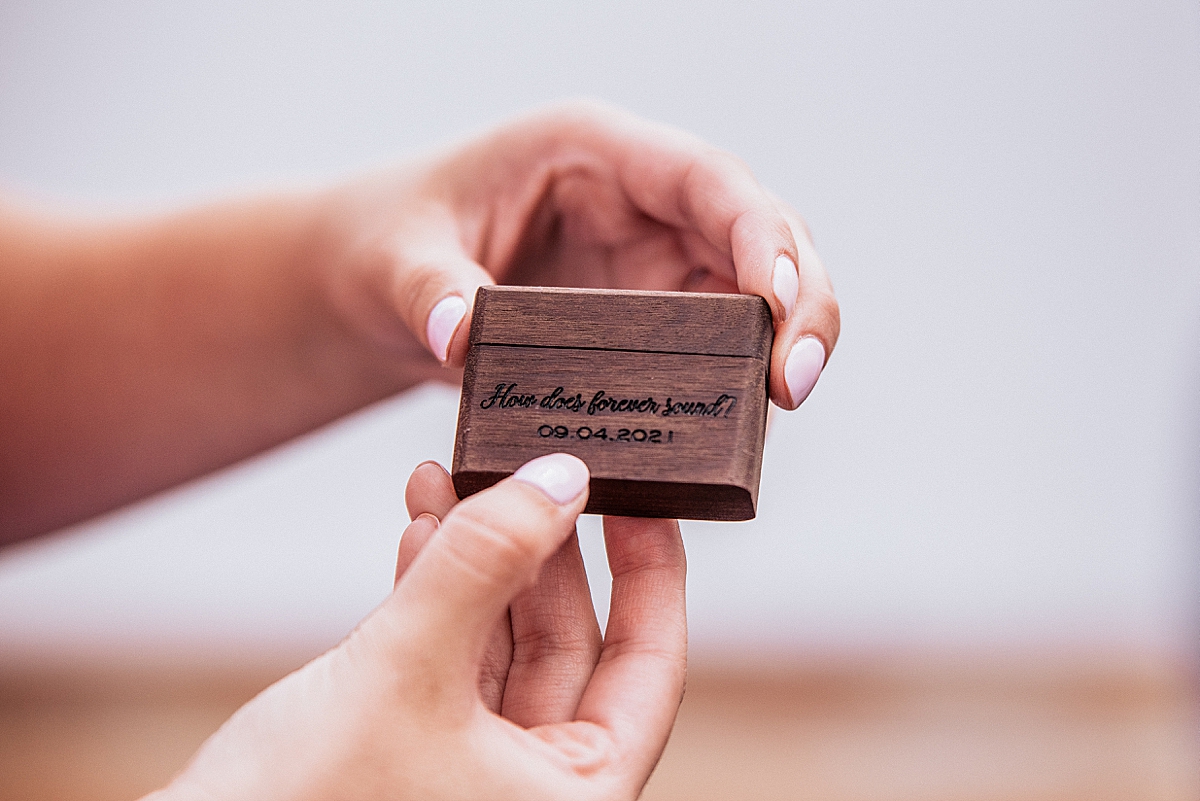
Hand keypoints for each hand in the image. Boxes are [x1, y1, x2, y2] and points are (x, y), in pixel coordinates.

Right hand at [150, 454, 686, 800]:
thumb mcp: (407, 667)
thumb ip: (484, 564)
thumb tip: (557, 480)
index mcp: (572, 797)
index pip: (648, 667)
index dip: (652, 575)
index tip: (645, 500)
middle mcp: (532, 789)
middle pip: (567, 643)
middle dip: (541, 548)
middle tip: (533, 472)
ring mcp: (470, 769)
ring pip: (501, 641)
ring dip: (477, 558)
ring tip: (456, 477)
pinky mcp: (412, 750)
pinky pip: (448, 655)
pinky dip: (436, 592)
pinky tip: (422, 531)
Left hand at [323, 100, 839, 408]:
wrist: (379, 282)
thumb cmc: (391, 238)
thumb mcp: (396, 257)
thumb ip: (429, 290)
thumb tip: (460, 337)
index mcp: (593, 151)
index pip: (705, 178)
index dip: (756, 235)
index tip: (772, 305)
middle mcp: (641, 199)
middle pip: (758, 232)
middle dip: (795, 301)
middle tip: (792, 386)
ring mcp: (651, 258)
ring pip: (755, 288)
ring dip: (781, 344)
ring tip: (780, 411)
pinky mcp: (647, 314)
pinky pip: (717, 340)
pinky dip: (738, 378)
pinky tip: (739, 428)